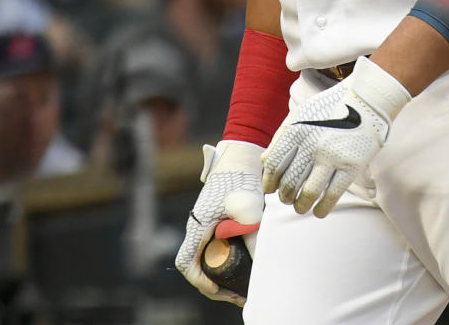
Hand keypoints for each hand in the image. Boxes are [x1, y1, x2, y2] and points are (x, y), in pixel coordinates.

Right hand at [174, 140, 264, 305]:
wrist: (242, 155)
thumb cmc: (241, 179)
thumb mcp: (249, 209)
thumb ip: (253, 236)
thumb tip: (261, 265)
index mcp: (197, 226)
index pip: (187, 263)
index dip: (200, 281)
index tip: (220, 289)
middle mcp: (198, 227)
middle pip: (198, 265)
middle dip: (215, 283)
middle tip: (238, 294)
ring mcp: (207, 224)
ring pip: (207, 257)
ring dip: (222, 273)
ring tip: (243, 286)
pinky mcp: (218, 221)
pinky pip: (217, 247)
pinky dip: (227, 260)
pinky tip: (245, 266)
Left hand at [261, 57, 409, 218]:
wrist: (368, 99)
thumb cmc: (331, 107)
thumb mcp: (302, 113)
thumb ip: (281, 136)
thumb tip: (264, 163)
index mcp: (296, 130)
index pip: (273, 165)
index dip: (269, 182)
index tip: (271, 189)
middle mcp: (311, 144)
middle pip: (288, 183)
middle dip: (285, 196)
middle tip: (288, 198)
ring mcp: (332, 156)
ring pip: (307, 194)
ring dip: (300, 206)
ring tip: (301, 206)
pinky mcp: (351, 165)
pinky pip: (331, 196)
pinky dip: (321, 209)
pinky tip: (319, 210)